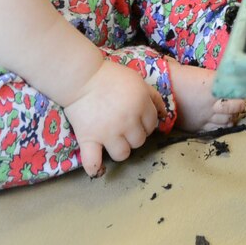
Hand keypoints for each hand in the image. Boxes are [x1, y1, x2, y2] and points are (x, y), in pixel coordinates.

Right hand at [60, 60, 162, 177]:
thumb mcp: (137, 80)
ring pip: (123, 154)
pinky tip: (98, 169)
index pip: (152, 124)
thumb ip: (153, 97)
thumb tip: (164, 114)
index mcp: (141, 105)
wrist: (81, 76)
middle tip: (124, 127)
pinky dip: (95, 168)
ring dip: (120, 149)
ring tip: (113, 142)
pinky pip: (93, 161)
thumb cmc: (110, 76)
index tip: (137, 119)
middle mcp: (128, 121)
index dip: (146, 123)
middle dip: (134, 135)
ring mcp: (108, 132)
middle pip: (140, 141)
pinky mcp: (89, 139)